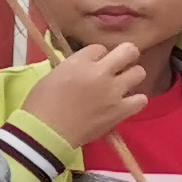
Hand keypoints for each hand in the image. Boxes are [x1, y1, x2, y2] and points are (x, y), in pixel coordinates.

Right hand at [20, 36, 153, 150]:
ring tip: (122, 85)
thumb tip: (84, 68)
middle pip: (128, 50)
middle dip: (126, 54)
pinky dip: (135, 100)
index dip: (97, 56)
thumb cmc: (40, 105)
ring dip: (131, 77)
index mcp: (79, 63)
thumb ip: (72, 68)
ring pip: (139, 72)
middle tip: (120, 64)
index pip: (99, 48)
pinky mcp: (121, 110)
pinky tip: (125, 103)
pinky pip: (141, 99)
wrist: (46, 133)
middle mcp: (100, 73)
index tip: (91, 65)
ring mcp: (114, 92)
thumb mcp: (51, 76)